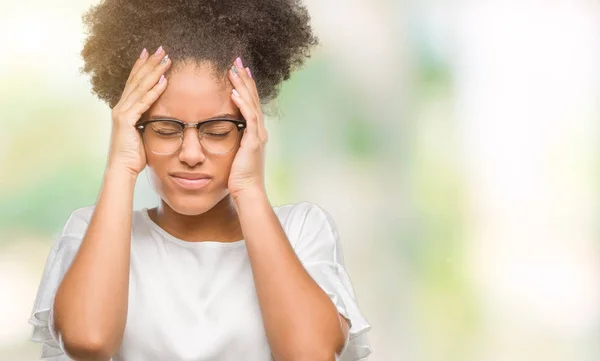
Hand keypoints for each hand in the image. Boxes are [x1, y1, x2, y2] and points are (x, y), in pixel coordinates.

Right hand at [107, 46, 171, 175]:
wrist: (122, 169)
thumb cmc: (133, 156)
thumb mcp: (142, 134)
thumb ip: (147, 122)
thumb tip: (159, 118)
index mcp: (124, 109)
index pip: (133, 83)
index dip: (142, 67)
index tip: (150, 54)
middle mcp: (121, 107)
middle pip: (136, 79)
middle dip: (149, 63)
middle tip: (160, 48)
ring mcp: (122, 112)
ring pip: (140, 87)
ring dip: (154, 71)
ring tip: (166, 59)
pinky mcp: (126, 120)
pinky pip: (144, 102)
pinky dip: (154, 91)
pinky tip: (164, 80)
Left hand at [227, 57, 267, 199]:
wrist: (247, 192)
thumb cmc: (238, 178)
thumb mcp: (234, 155)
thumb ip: (231, 142)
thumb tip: (218, 134)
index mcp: (254, 133)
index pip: (250, 103)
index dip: (244, 86)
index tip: (237, 71)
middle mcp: (259, 131)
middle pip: (252, 98)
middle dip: (245, 79)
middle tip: (237, 62)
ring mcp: (258, 135)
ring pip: (251, 104)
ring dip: (243, 86)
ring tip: (235, 70)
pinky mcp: (253, 141)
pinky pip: (249, 118)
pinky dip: (242, 104)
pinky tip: (233, 93)